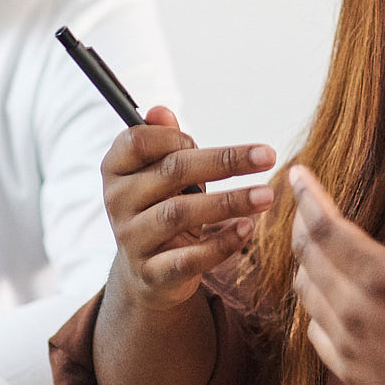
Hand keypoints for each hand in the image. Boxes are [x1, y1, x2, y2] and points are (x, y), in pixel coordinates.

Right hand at [101, 105, 275, 315]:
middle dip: (225, 161)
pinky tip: (247, 228)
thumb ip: (164, 143)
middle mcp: (117, 202)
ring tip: (266, 195)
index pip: (137, 140)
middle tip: (269, 156)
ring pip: (180, 213)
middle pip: (172, 172)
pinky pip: (188, 258)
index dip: (173, 136)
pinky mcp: (152, 273)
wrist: (146, 274)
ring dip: (229, 201)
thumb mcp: (161, 176)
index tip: (202, 140)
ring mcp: (132, 239)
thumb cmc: (161, 208)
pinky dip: (221, 244)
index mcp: (115, 170)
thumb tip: (161, 111)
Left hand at [287, 160, 384, 384]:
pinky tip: (332, 295)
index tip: (299, 174)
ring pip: (305, 292)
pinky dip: (315, 305)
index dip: (308, 198)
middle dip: (301, 224)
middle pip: (307, 256)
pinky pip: (314, 329)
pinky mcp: (347, 374)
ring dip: (307, 263)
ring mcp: (349, 347)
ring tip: (319, 244)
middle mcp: (358, 314)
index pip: (327, 229)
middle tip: (306, 204)